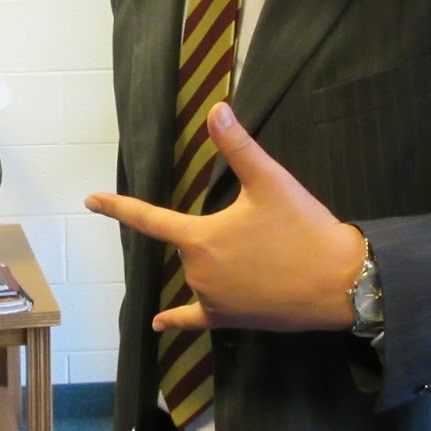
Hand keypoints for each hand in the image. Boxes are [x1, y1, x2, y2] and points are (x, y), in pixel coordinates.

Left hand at [85, 102, 363, 332]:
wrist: (340, 282)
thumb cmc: (304, 229)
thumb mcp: (270, 181)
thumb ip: (238, 145)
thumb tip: (216, 107)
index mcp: (200, 238)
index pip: (148, 219)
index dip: (118, 207)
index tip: (90, 200)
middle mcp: (197, 271)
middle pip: (190, 244)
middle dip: (217, 232)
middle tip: (265, 229)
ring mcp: (211, 299)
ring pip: (200, 273)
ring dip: (219, 263)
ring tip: (265, 256)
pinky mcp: (228, 319)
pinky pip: (194, 318)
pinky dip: (176, 320)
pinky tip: (158, 323)